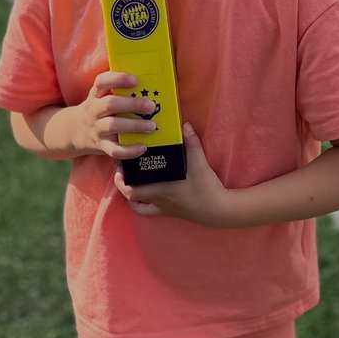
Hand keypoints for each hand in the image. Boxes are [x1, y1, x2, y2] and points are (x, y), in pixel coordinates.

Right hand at [74, 72, 157, 159]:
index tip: (135, 80)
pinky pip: (114, 150)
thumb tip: (149, 84)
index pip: (102, 82)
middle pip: (110, 104)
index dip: (118, 79)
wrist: (75, 131)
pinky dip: (129, 150)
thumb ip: (119, 90)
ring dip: (134, 126)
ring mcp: (97, 129)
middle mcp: (94, 110)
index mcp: (96, 95)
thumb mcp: (101, 96)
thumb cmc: (98, 110)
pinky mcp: (102, 145)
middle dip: (132, 104)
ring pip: (112, 126)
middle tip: (151, 106)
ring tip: (151, 126)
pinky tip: (143, 147)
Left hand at [114, 124, 235, 226]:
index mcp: (160, 189)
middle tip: (124, 169)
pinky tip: (140, 197)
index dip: (121, 178)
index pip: (131, 188)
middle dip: (123, 183)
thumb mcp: (199, 163)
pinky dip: (140, 205)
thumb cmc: (206, 187)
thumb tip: (186, 125)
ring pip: (137, 204)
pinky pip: (148, 212)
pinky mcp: (168, 212)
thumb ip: (192, 143)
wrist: (217, 209)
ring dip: (130, 194)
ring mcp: (162, 207)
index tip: (121, 165)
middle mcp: (157, 200)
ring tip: (129, 180)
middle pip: (131, 195)